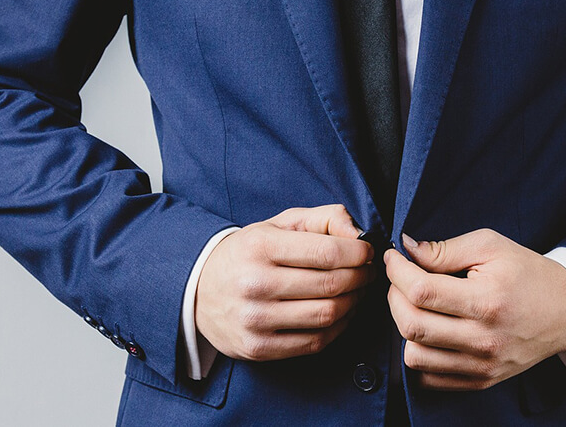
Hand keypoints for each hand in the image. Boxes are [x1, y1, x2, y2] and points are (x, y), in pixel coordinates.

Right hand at [196, 204, 374, 360]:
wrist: (198, 291)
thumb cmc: (249, 253)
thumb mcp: (279, 224)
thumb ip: (323, 218)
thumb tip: (358, 235)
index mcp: (259, 246)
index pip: (327, 252)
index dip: (358, 253)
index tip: (367, 251)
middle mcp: (255, 283)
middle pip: (331, 284)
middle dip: (361, 277)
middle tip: (368, 271)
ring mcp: (255, 319)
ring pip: (327, 315)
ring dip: (354, 302)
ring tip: (356, 291)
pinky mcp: (258, 347)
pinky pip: (315, 341)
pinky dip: (338, 327)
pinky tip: (341, 313)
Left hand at [385, 229, 565, 390]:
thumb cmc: (527, 273)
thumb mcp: (491, 246)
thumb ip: (445, 249)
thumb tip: (405, 249)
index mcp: (487, 301)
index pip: (421, 291)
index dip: (397, 271)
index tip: (394, 258)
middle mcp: (484, 338)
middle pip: (411, 325)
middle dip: (394, 296)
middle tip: (402, 280)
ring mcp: (482, 365)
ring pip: (414, 356)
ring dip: (404, 327)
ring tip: (416, 306)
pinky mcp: (481, 380)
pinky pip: (430, 378)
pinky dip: (420, 354)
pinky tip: (429, 332)